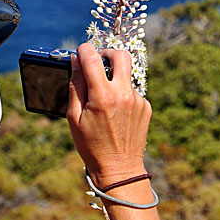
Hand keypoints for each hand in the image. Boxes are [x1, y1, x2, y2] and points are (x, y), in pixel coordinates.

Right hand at [67, 43, 151, 185]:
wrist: (119, 169)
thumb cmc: (91, 146)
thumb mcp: (74, 117)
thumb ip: (76, 85)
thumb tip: (76, 61)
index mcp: (103, 96)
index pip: (93, 57)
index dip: (84, 50)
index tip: (80, 52)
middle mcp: (123, 94)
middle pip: (121, 54)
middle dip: (108, 52)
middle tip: (99, 61)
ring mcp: (137, 100)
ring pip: (126, 75)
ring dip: (115, 78)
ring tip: (104, 100)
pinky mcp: (145, 107)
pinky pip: (132, 91)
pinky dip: (122, 95)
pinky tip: (116, 114)